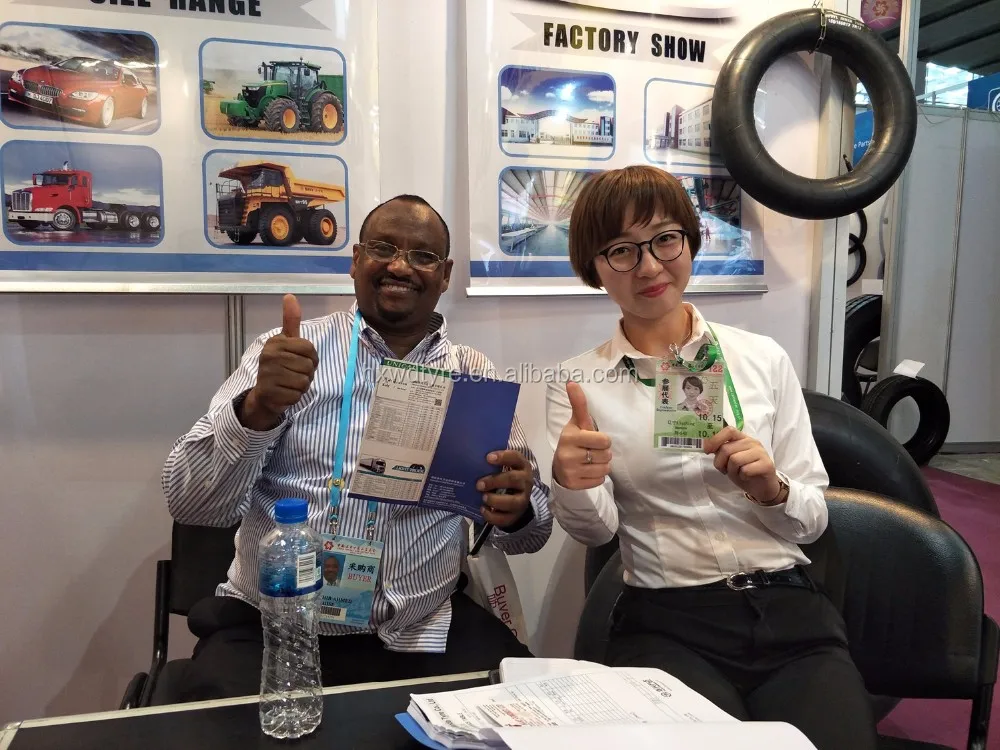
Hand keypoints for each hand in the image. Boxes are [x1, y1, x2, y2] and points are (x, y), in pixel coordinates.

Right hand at [239, 294, 318, 430]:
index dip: (311, 358)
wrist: (265, 394)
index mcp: (276, 342)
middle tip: (293, 374)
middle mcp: (270, 356)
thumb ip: (290, 320)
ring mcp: (268, 375)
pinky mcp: (270, 392)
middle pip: (309, 366)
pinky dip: (295, 396)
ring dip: (302, 385)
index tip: (300, 360)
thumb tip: (290, 295)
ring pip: (305, 381)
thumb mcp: (286, 341)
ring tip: (289, 383)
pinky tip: (285, 392)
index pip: (310, 349)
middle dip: (307, 373)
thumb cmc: (280, 365)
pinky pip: (297, 395)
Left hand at [476, 450, 532, 527]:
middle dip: (494, 481)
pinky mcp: (516, 515)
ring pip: (512, 502)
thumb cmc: (506, 478)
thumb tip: (471, 458)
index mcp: (522, 466)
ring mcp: (522, 500)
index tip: (488, 458)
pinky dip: (492, 515)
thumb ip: (492, 463)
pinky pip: (505, 518)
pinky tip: (483, 509)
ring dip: (495, 500)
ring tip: (483, 498)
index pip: (515, 457)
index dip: (503, 457)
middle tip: (479, 484)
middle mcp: (525, 482)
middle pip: (513, 479)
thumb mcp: (504, 467)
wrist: (518, 498)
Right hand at [552, 382, 611, 489]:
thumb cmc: (573, 441)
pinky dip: (596, 477)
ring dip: (601, 466)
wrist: (559, 467)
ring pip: (604, 469)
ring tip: (589, 462)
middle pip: (607, 455)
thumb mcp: (576, 423)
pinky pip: (599, 481)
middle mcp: (568, 454)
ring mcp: (570, 471)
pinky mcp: (574, 484)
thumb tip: (571, 381)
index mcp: (570, 436)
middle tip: (590, 452)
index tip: (592, 440)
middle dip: (602, 454)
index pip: (605, 440)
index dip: (602, 441)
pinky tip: (586, 472)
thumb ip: (578, 404)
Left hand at [702, 426, 781, 503]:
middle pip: (727, 449)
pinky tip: (746, 477)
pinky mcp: (767, 464)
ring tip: (738, 473)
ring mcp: (761, 452)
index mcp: (743, 438)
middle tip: (725, 470)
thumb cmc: (744, 472)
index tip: (707, 450)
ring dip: (732, 471)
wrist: (762, 487)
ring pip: (735, 459)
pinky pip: (745, 470)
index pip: (729, 430)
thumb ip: (721, 450)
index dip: (715, 439)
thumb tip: (706, 445)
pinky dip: (742, 476)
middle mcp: (752, 442)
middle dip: (720, 463)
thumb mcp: (729, 460)